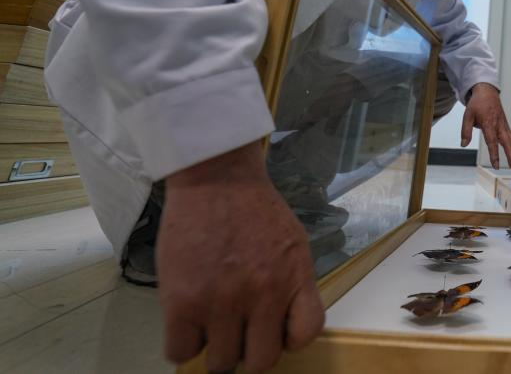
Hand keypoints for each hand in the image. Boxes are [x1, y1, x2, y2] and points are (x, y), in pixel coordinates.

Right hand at [159, 141, 323, 371]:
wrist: (215, 178)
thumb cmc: (253, 208)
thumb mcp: (292, 243)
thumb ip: (290, 283)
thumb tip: (279, 322)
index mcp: (295, 277)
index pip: (305, 334)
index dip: (288, 339)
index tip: (273, 331)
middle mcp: (264, 294)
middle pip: (261, 360)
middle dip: (249, 352)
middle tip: (237, 335)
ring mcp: (222, 301)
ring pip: (221, 362)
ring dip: (215, 350)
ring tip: (209, 327)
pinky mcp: (182, 302)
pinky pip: (181, 352)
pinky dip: (183, 346)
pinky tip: (186, 326)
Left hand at [461, 82, 510, 169]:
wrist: (487, 92)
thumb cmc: (478, 104)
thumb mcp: (467, 116)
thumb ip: (465, 131)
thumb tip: (463, 144)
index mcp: (489, 123)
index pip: (492, 142)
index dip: (495, 154)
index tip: (496, 165)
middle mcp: (499, 125)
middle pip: (507, 143)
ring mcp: (504, 126)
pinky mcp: (506, 126)